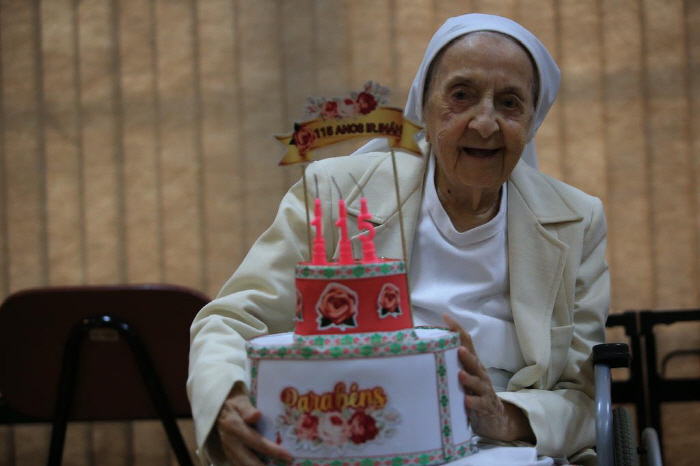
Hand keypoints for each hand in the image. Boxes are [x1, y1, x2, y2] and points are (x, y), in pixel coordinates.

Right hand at [217, 383, 292, 465]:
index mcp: (235, 427)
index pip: (257, 442)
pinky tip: (264, 465)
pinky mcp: (229, 455)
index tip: (288, 456)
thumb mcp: (241, 402)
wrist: (220, 409)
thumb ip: (247, 409)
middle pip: (249, 461)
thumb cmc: (236, 404)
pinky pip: (238, 465)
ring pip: (242, 465)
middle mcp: (231, 442)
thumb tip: (256, 415)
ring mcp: (229, 451)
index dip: (273, 451)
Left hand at [444, 314, 534, 442]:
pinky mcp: (486, 406)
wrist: (494, 417)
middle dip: (466, 354)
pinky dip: (473, 402)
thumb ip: (450, 363)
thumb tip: (426, 348)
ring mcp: (484, 390)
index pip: (465, 343)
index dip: (457, 329)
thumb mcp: (463, 375)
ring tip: (460, 374)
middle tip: (458, 348)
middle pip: (474, 361)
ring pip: (478, 381)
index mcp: (472, 364)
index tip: (445, 317)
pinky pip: (480, 403)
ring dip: (469, 377)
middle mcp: (479, 373)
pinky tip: (466, 400)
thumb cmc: (472, 391)